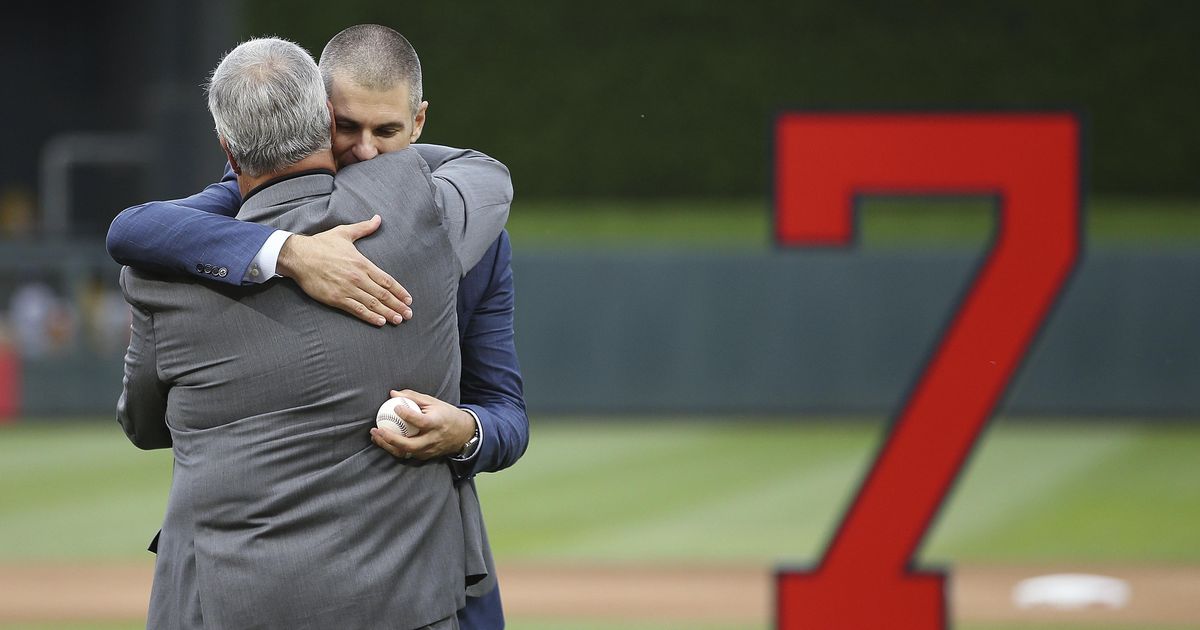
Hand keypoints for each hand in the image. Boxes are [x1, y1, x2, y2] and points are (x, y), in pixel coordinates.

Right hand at [276, 215, 412, 326]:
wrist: (298, 256)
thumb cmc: (321, 244)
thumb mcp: (344, 232)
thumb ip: (364, 228)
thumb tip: (378, 218)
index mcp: (362, 263)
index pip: (387, 280)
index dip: (399, 291)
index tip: (408, 299)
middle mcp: (358, 277)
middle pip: (383, 294)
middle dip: (398, 305)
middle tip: (409, 314)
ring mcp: (347, 289)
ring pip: (372, 303)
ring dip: (388, 313)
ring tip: (399, 320)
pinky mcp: (336, 298)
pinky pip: (357, 309)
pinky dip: (370, 317)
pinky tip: (380, 322)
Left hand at [370, 389, 476, 460]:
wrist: (463, 434)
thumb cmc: (446, 415)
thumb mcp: (433, 402)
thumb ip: (413, 397)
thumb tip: (393, 394)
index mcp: (437, 423)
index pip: (421, 421)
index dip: (407, 415)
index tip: (395, 407)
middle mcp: (432, 439)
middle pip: (410, 444)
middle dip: (391, 439)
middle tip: (377, 429)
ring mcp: (428, 450)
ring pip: (405, 452)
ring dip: (387, 445)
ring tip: (375, 435)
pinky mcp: (425, 456)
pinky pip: (406, 454)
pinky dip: (393, 448)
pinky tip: (383, 440)